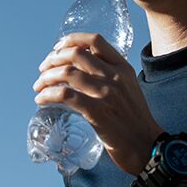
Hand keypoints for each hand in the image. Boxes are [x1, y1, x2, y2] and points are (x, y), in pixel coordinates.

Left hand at [32, 32, 163, 175]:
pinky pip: (66, 96)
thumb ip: (111, 77)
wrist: (148, 146)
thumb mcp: (129, 89)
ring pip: (68, 74)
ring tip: (38, 87)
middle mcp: (115, 76)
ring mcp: (107, 94)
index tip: (57, 48)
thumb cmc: (135, 120)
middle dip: (53, 59)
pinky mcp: (98, 113)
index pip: (95, 40)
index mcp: (123, 68)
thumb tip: (82, 71)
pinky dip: (49, 95)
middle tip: (43, 70)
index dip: (71, 40)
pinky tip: (41, 100)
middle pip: (76, 54)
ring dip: (46, 78)